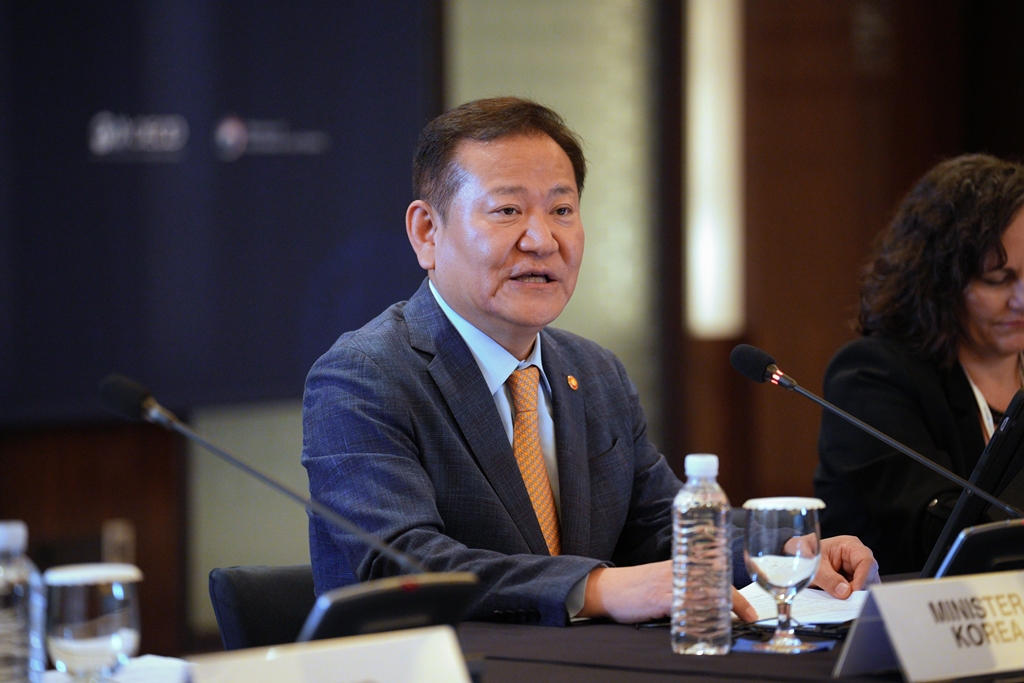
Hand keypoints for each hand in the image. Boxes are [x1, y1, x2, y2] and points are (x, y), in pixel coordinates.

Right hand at [577, 561, 758, 623]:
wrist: (608, 589)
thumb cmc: (636, 588)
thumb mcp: (663, 582)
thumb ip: (683, 590)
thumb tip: (708, 608)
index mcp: (681, 565)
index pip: (716, 575)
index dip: (737, 595)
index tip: (751, 612)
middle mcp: (679, 571)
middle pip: (715, 584)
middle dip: (736, 603)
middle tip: (751, 618)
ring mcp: (670, 584)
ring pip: (705, 595)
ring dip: (722, 611)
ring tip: (735, 623)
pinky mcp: (660, 598)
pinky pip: (685, 607)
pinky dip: (698, 616)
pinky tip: (707, 626)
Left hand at [811, 535, 878, 598]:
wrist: (796, 557)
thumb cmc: (805, 555)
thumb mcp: (813, 566)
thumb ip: (828, 579)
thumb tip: (845, 592)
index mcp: (850, 546)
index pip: (867, 562)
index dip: (863, 578)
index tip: (853, 592)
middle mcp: (856, 557)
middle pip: (870, 576)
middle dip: (859, 590)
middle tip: (846, 601)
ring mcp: (855, 570)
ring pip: (865, 587)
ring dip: (853, 595)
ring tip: (838, 600)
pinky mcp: (852, 581)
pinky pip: (856, 592)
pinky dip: (849, 598)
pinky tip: (839, 600)